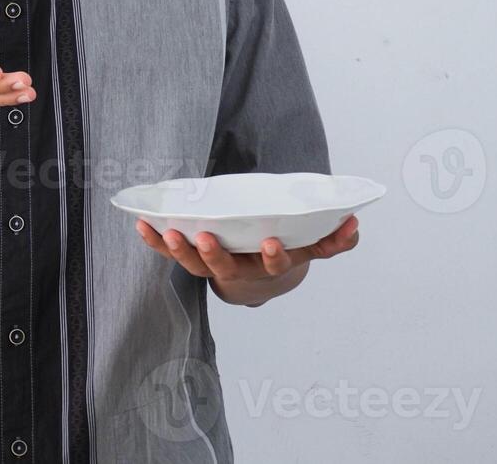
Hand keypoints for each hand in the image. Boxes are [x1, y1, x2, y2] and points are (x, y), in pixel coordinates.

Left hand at [135, 214, 359, 306]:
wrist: (255, 273)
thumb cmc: (283, 249)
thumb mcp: (310, 246)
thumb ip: (332, 239)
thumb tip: (353, 223)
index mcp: (269, 265)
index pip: (273, 264)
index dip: (273, 256)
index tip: (272, 242)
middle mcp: (240, 270)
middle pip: (226, 268)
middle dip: (216, 255)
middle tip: (206, 237)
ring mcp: (213, 265)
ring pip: (196, 264)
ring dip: (180, 250)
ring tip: (171, 231)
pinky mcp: (192, 256)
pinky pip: (171, 252)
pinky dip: (156, 241)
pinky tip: (142, 224)